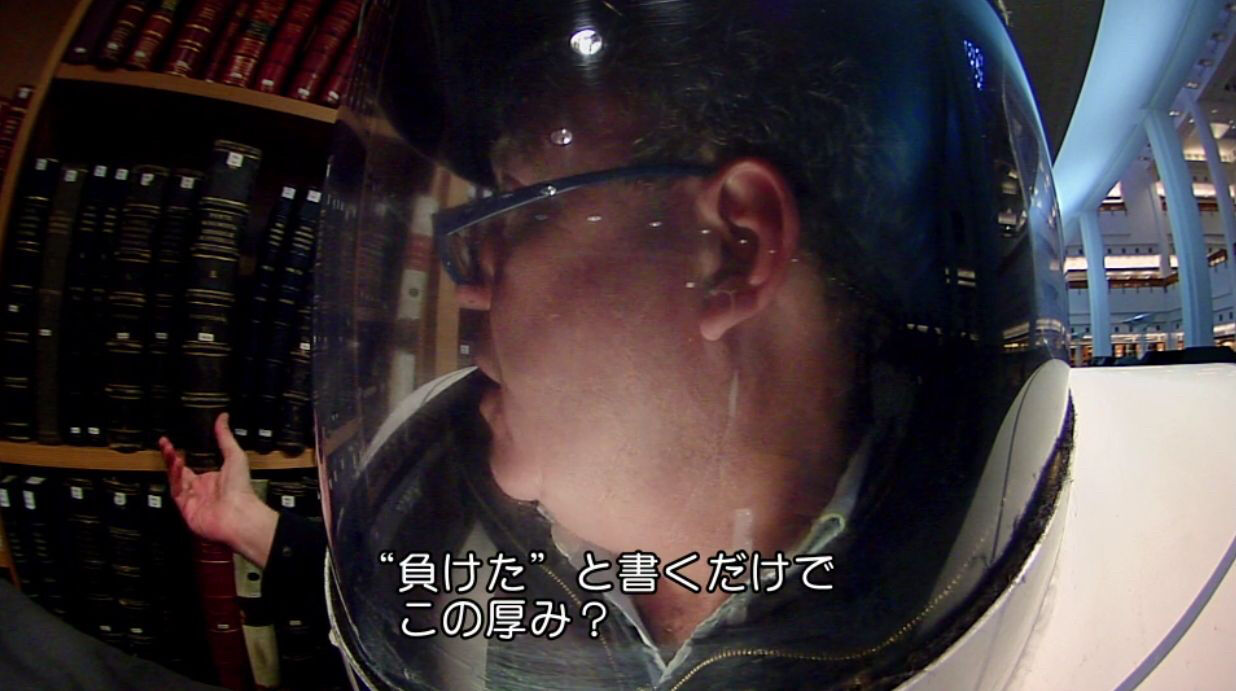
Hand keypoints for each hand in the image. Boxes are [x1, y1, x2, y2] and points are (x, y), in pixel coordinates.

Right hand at [160, 412, 278, 567]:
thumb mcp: (234, 456)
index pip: (190, 465)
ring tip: (168, 447)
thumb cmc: (242, 488)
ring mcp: (192, 499)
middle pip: (179, 471)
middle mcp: (200, 489)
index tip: (173, 441)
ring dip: (171, 463)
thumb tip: (223, 417)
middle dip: (171, 456)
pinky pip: (176, 489)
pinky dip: (175, 476)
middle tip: (164, 442)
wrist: (239, 514)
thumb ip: (225, 437)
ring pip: (175, 478)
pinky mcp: (185, 507)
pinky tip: (176, 462)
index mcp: (211, 479)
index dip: (181, 454)